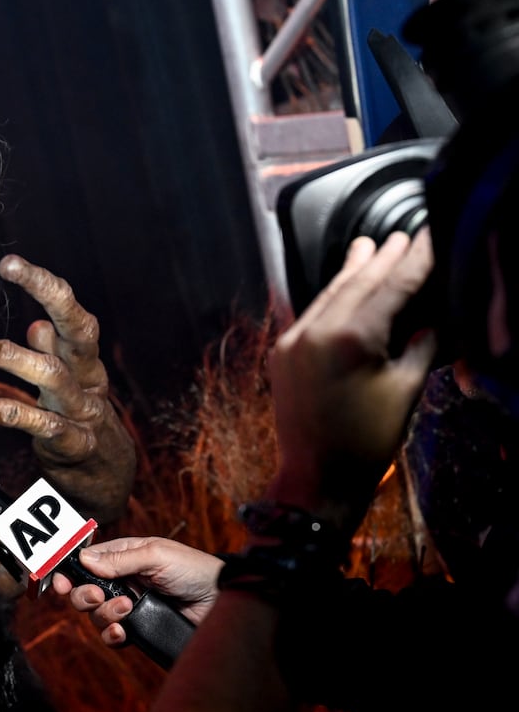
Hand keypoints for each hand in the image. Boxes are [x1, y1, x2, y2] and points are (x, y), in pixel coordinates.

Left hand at [0, 255, 136, 521]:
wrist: (109, 485)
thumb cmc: (81, 427)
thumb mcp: (70, 390)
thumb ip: (54, 357)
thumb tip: (38, 324)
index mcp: (85, 362)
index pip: (73, 315)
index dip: (47, 285)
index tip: (12, 263)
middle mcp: (89, 379)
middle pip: (78, 328)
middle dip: (47, 291)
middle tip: (8, 266)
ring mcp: (85, 412)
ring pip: (49, 373)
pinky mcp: (74, 445)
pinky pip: (34, 423)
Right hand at [49, 536, 220, 647]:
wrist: (222, 602)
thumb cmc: (194, 570)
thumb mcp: (157, 555)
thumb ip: (120, 559)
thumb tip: (85, 561)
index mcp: (123, 557)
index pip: (85, 562)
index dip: (68, 571)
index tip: (59, 582)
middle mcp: (122, 581)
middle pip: (83, 590)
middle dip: (83, 595)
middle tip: (98, 596)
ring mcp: (129, 606)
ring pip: (96, 615)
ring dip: (105, 614)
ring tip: (128, 608)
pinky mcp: (139, 628)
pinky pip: (113, 635)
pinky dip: (113, 635)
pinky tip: (123, 631)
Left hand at [265, 231, 436, 528]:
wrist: (316, 476)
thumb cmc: (367, 440)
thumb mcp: (405, 389)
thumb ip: (419, 345)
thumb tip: (429, 318)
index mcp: (349, 336)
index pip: (389, 288)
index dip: (412, 261)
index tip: (427, 236)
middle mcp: (313, 330)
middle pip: (354, 284)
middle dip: (380, 259)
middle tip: (400, 234)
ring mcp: (292, 340)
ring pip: (328, 295)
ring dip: (351, 271)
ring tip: (368, 246)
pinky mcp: (282, 352)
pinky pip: (311, 314)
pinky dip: (332, 297)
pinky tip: (343, 287)